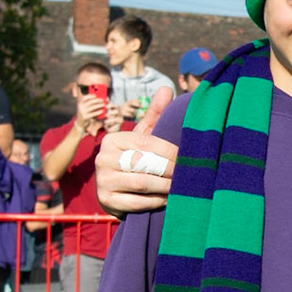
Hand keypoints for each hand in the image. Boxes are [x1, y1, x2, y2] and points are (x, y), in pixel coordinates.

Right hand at [74, 90, 106, 130]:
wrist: (80, 123)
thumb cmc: (85, 113)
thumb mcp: (85, 107)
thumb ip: (89, 103)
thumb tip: (98, 98)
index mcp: (80, 103)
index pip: (84, 98)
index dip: (90, 96)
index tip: (96, 96)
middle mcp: (80, 107)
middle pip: (90, 102)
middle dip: (97, 100)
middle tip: (103, 100)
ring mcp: (82, 112)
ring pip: (92, 107)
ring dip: (99, 105)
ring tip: (104, 105)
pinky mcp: (85, 117)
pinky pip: (93, 114)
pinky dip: (98, 112)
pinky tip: (102, 111)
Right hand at [94, 91, 175, 214]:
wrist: (116, 192)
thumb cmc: (135, 160)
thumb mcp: (142, 138)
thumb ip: (155, 116)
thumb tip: (166, 89)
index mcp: (112, 139)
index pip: (147, 142)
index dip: (170, 151)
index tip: (187, 157)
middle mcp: (103, 158)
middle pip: (145, 163)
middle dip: (170, 170)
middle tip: (188, 174)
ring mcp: (103, 181)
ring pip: (142, 183)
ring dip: (166, 186)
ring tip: (181, 187)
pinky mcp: (106, 201)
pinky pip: (137, 202)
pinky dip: (156, 201)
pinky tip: (168, 199)